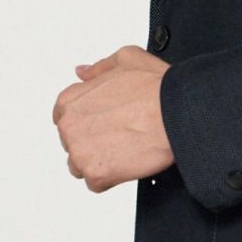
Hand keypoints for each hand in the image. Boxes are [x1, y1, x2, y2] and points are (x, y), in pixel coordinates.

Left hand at [53, 45, 173, 191]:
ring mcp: (80, 152)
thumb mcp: (127, 58)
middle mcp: (70, 126)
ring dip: (99, 161)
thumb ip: (99, 67)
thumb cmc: (157, 89)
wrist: (177, 113)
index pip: (64, 117)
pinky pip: (96, 183)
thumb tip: (83, 72)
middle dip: (93, 141)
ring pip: (80, 165)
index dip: (88, 120)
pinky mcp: (96, 174)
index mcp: (71, 99)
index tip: (104, 122)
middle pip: (72, 143)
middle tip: (121, 134)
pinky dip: (111, 177)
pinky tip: (128, 161)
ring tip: (125, 149)